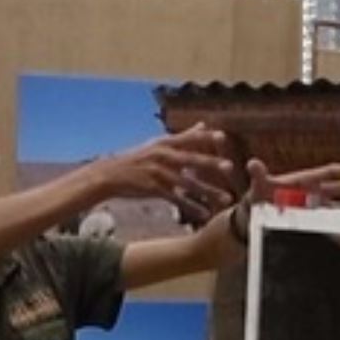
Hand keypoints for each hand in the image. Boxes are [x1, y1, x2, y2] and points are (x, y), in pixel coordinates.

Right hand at [100, 124, 236, 222]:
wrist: (110, 175)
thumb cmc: (137, 159)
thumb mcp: (158, 144)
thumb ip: (184, 137)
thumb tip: (203, 125)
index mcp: (164, 143)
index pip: (188, 138)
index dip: (205, 137)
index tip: (222, 137)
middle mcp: (162, 156)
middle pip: (190, 159)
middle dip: (210, 163)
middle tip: (229, 167)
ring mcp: (158, 173)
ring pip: (187, 183)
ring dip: (208, 192)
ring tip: (225, 199)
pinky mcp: (154, 190)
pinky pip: (177, 200)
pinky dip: (192, 207)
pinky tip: (204, 214)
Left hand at [233, 159, 339, 250]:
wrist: (252, 216)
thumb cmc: (257, 196)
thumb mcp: (258, 186)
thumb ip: (259, 176)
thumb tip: (253, 164)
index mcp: (305, 180)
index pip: (331, 172)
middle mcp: (314, 193)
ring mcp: (315, 209)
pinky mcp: (312, 223)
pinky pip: (330, 229)